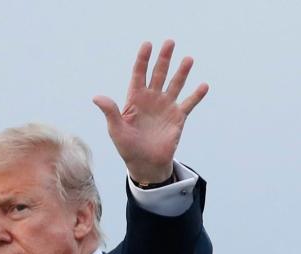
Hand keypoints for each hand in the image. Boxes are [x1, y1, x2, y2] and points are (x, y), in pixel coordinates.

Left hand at [92, 39, 208, 184]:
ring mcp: (166, 107)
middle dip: (164, 58)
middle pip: (158, 74)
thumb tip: (97, 97)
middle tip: (170, 42)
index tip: (148, 44)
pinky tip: (203, 86)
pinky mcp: (178, 118)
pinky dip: (196, 95)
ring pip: (175, 84)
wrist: (145, 164)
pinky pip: (188, 104)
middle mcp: (151, 99)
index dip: (143, 59)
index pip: (139, 74)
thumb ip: (110, 111)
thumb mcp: (116, 130)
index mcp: (135, 99)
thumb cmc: (128, 147)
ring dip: (182, 72)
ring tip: (188, 59)